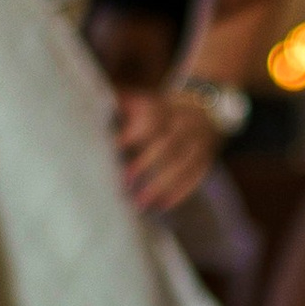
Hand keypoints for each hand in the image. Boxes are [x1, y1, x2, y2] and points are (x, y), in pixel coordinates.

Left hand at [114, 86, 223, 215]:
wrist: (207, 110)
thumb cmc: (164, 110)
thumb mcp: (148, 100)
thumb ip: (126, 104)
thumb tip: (97, 108)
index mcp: (169, 108)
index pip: (154, 119)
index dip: (135, 132)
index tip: (115, 146)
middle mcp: (187, 125)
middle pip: (168, 145)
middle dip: (145, 164)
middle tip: (125, 181)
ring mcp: (200, 144)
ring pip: (182, 166)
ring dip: (161, 185)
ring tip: (140, 202)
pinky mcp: (206, 161)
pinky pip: (194, 178)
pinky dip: (179, 193)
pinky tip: (162, 205)